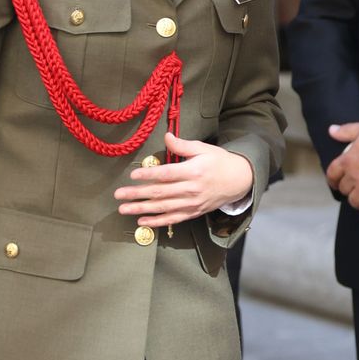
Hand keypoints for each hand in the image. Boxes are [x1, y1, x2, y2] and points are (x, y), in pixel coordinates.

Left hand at [113, 132, 253, 226]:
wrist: (239, 181)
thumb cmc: (219, 162)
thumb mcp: (203, 149)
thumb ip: (183, 145)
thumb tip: (166, 137)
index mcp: (193, 171)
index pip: (167, 174)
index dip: (149, 175)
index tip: (133, 175)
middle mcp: (191, 190)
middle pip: (161, 193)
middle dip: (137, 194)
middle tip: (119, 195)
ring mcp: (192, 204)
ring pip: (163, 208)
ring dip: (142, 209)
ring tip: (124, 209)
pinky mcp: (193, 213)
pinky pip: (173, 219)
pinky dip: (157, 222)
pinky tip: (142, 222)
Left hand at [325, 121, 358, 223]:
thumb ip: (346, 130)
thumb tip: (331, 130)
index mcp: (348, 159)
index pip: (332, 173)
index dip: (332, 180)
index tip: (334, 183)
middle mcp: (354, 176)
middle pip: (344, 189)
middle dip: (347, 190)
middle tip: (353, 190)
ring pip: (354, 202)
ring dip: (357, 202)